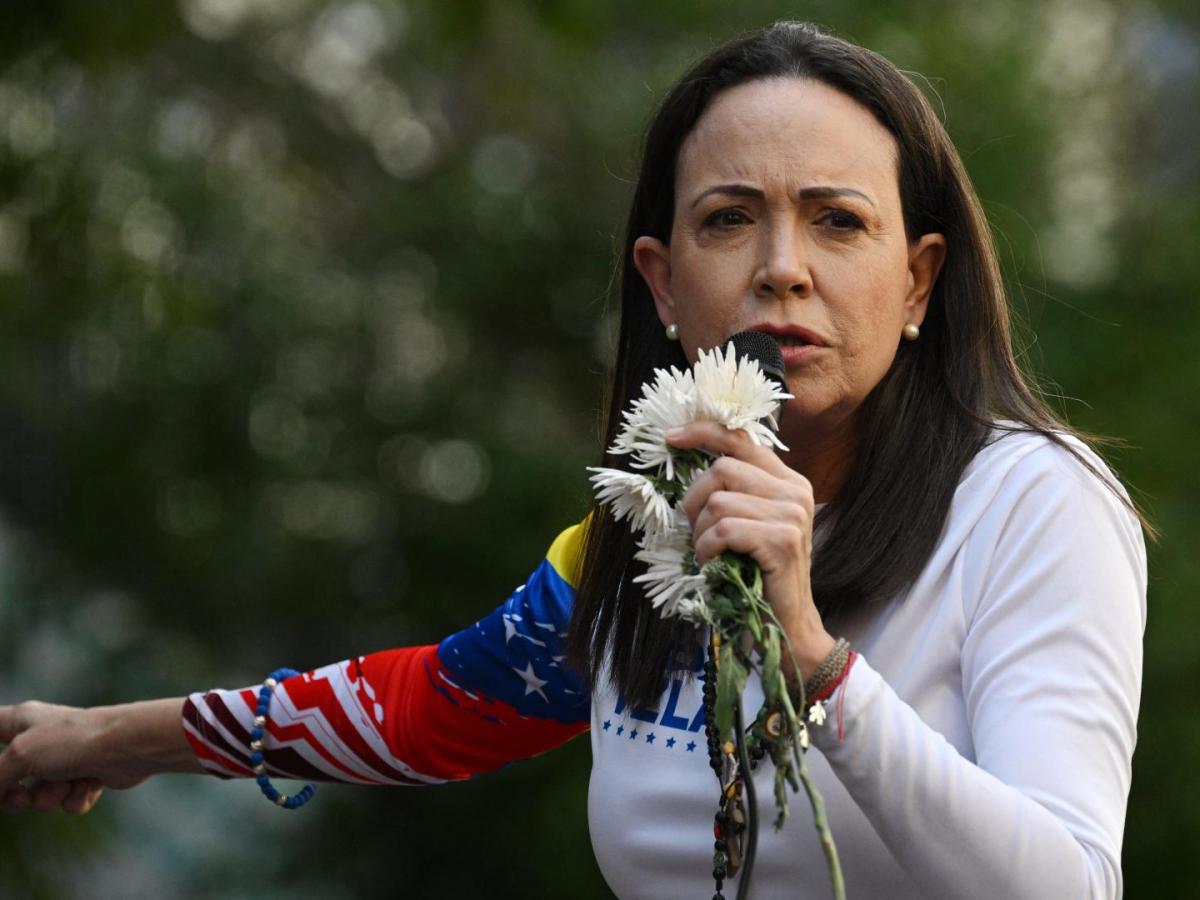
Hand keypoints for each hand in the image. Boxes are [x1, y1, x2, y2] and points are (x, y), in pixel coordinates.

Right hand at [0, 698, 197, 813]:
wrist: (127, 747)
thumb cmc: (72, 741)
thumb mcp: (20, 756)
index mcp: (21, 721)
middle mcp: (41, 738)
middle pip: (7, 777)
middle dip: (15, 796)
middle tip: (24, 797)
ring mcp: (65, 758)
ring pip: (39, 794)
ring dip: (51, 796)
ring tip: (67, 783)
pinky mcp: (87, 775)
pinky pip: (67, 800)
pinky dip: (76, 797)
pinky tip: (90, 783)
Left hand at [667, 422, 835, 679]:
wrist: (788, 625)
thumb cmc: (759, 574)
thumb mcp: (751, 525)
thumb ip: (736, 492)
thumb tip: (694, 462)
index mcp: (789, 481)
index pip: (743, 439)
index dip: (705, 433)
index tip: (672, 438)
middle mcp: (795, 491)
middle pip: (722, 469)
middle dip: (696, 501)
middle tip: (700, 533)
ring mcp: (792, 514)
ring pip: (718, 502)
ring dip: (701, 533)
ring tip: (713, 554)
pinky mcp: (782, 539)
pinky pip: (722, 530)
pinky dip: (708, 550)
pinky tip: (716, 565)